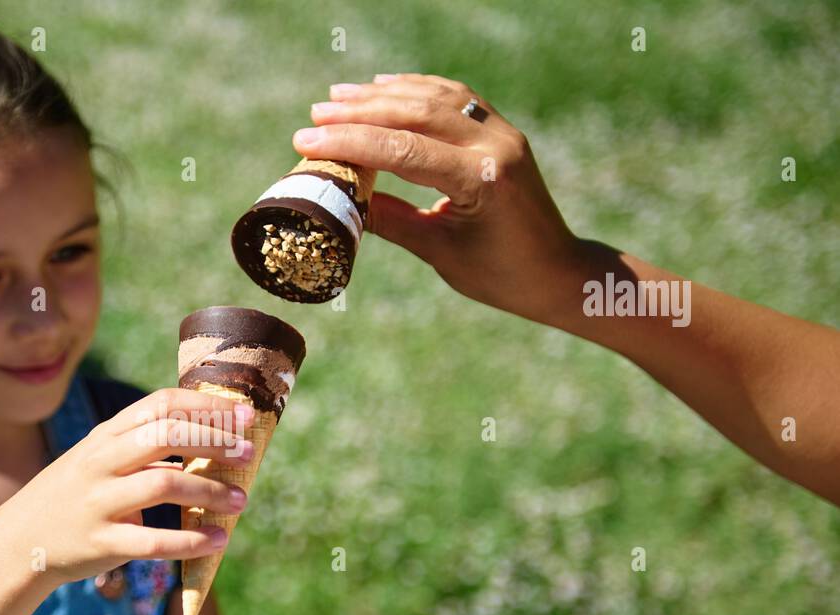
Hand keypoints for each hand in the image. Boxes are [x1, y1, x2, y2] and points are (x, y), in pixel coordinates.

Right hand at [4, 387, 254, 585]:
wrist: (21, 541)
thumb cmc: (76, 495)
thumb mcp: (101, 459)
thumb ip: (144, 448)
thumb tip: (212, 442)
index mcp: (106, 436)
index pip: (160, 404)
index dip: (206, 406)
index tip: (243, 416)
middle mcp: (100, 462)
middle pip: (165, 436)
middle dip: (214, 441)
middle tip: (248, 454)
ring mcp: (98, 502)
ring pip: (164, 484)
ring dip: (210, 491)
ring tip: (240, 500)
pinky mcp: (101, 542)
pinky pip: (153, 542)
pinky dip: (191, 541)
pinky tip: (218, 539)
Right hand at [295, 73, 593, 322]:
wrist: (558, 272)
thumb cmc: (500, 275)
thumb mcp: (439, 252)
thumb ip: (391, 220)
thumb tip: (339, 200)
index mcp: (483, 179)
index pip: (403, 150)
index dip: (350, 143)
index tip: (306, 140)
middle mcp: (496, 145)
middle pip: (415, 114)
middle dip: (360, 112)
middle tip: (315, 114)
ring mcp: (502, 132)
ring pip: (433, 98)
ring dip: (382, 95)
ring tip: (337, 97)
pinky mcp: (501, 130)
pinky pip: (453, 98)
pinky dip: (414, 90)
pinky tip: (383, 88)